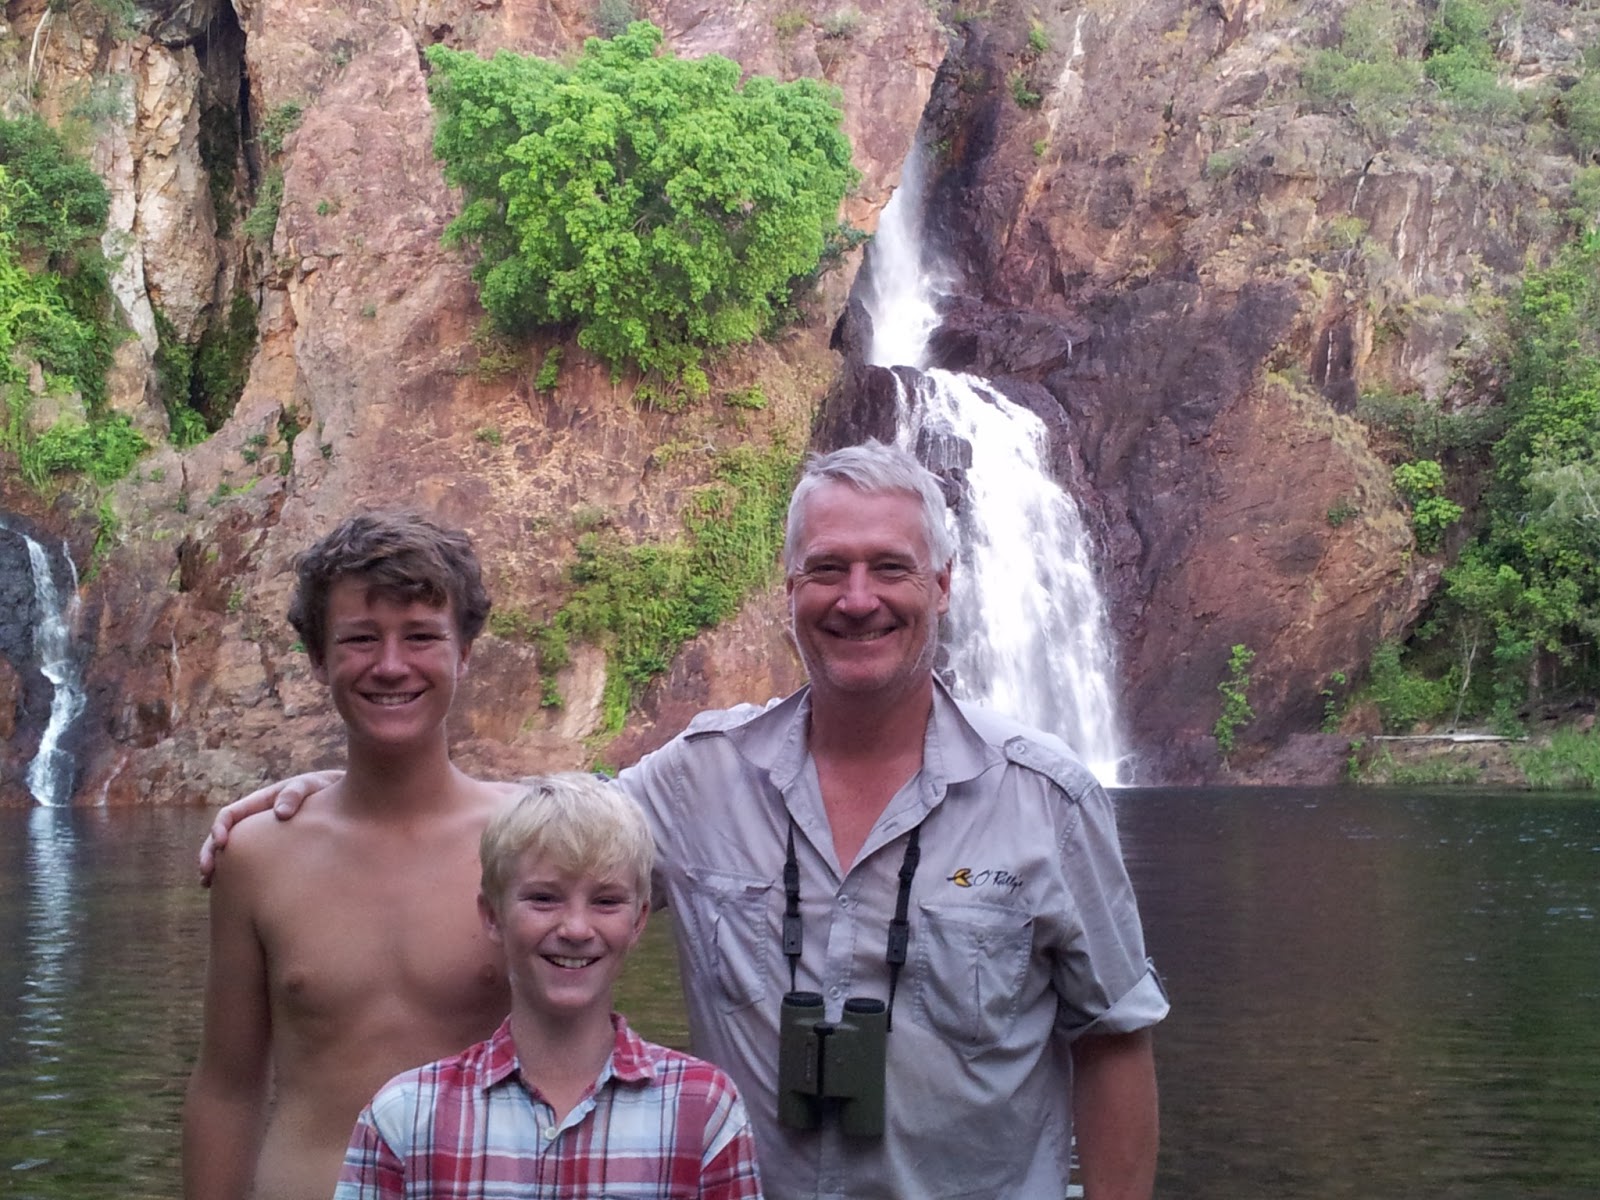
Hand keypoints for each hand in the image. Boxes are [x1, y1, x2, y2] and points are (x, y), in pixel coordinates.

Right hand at [198, 769, 344, 885]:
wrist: (341, 802)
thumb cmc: (322, 790)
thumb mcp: (310, 786)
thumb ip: (295, 794)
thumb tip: (280, 813)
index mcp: (258, 804)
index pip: (230, 814)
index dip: (220, 827)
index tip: (220, 843)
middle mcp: (254, 822)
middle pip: (223, 837)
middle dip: (209, 853)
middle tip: (206, 873)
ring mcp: (261, 838)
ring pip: (232, 853)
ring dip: (217, 867)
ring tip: (208, 885)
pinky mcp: (271, 852)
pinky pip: (248, 864)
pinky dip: (235, 875)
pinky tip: (232, 893)